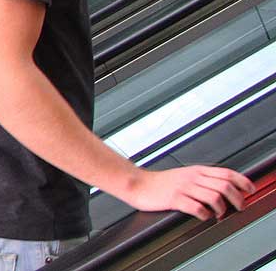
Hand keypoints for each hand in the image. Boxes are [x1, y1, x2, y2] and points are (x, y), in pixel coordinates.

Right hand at [120, 166, 254, 219]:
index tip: (250, 190)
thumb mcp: (185, 175)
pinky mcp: (174, 199)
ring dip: (222, 209)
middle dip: (237, 199)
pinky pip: (196, 207)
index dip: (242, 182)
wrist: (138, 184)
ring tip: (219, 215)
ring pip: (214, 197)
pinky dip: (205, 214)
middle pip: (224, 186)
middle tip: (238, 207)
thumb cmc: (161, 182)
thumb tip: (225, 187)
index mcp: (196, 170)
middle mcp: (192, 177)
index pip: (226, 173)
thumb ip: (203, 179)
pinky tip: (203, 216)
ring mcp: (183, 188)